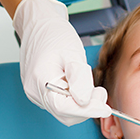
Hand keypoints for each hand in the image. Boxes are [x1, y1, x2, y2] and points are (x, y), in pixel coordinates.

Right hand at [13, 0, 111, 125]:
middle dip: (87, 108)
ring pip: (64, 112)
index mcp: (40, 80)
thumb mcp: (73, 54)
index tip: (105, 108)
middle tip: (100, 92)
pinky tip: (79, 86)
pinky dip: (74, 101)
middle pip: (65, 114)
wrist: (38, 24)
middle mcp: (34, 91)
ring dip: (82, 105)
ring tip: (89, 86)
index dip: (88, 111)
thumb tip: (86, 102)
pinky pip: (61, 104)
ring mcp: (35, 93)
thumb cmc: (54, 34)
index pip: (65, 108)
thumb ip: (80, 80)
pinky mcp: (40, 92)